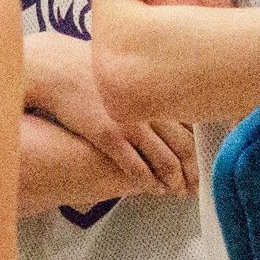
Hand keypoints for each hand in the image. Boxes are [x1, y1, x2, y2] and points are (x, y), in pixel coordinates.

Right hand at [26, 34, 191, 193]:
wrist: (57, 68)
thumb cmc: (91, 70)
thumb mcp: (130, 73)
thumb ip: (151, 88)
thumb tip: (168, 101)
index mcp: (159, 91)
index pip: (193, 127)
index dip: (200, 151)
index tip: (202, 165)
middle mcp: (151, 108)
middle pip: (185, 147)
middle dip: (193, 172)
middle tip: (196, 187)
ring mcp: (131, 123)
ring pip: (165, 161)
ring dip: (174, 181)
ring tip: (177, 192)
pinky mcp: (110, 136)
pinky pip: (136, 167)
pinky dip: (148, 182)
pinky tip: (152, 189)